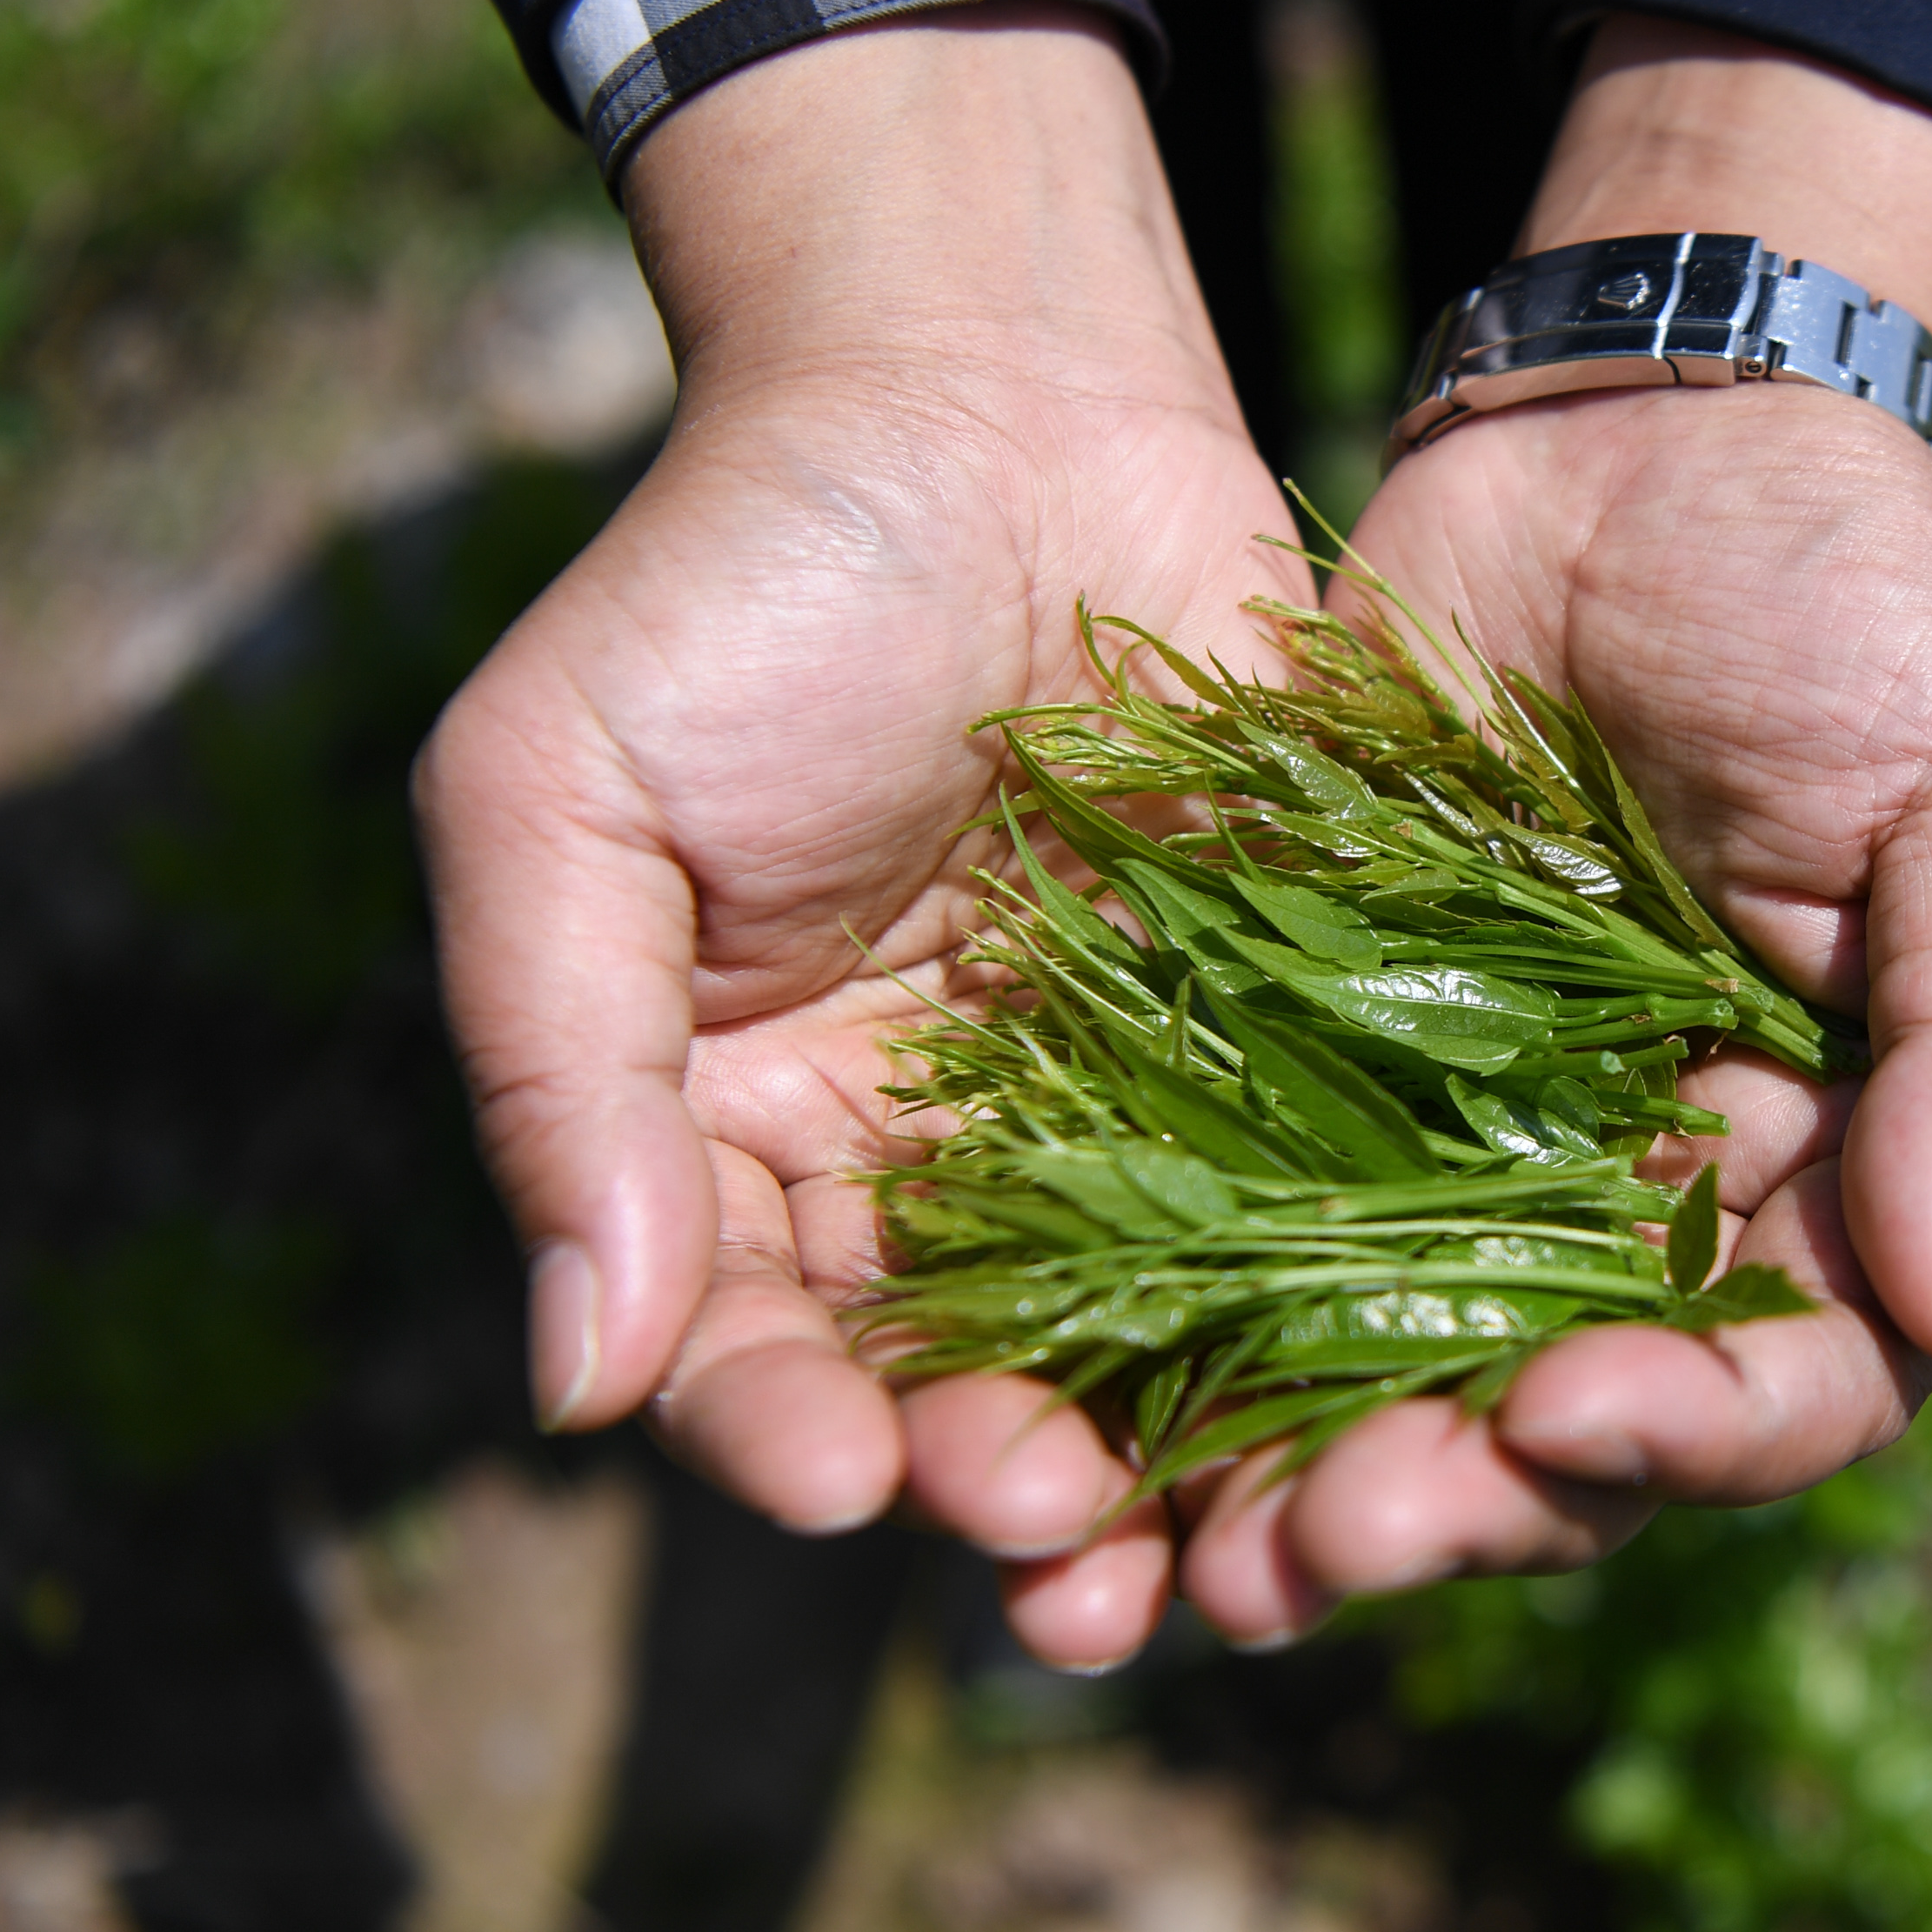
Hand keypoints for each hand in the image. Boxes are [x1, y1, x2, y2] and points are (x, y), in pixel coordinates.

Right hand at [412, 5, 1305, 1660]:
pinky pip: (1299, 1200)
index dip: (778, 1428)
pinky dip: (1332, 1309)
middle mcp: (921, 1153)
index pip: (740, 1341)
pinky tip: (1375, 1388)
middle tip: (1058, 1531)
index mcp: (732, 1125)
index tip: (834, 1477)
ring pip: (1140, 1336)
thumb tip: (569, 1378)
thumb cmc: (733, 575)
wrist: (984, 385)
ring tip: (1218, 1547)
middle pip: (952, 1382)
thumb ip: (556, 1077)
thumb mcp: (562, 800)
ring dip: (1175, 1456)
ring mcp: (1108, 1102)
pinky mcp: (1272, 1034)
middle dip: (996, 1480)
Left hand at [1129, 18, 1931, 1646]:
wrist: (1636, 426)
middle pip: (1560, 1431)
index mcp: (1833, 1167)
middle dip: (1457, 1505)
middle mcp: (1650, 1198)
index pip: (1790, 1382)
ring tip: (1203, 1553)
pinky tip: (1089, 1405)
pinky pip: (1242, 1229)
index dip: (1695, 1435)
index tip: (1577, 1410)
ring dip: (1300, 1479)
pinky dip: (1177, 1331)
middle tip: (1336, 1542)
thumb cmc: (1863, 596)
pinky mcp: (1310, 1062)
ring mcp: (1469, 1142)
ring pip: (1386, 1373)